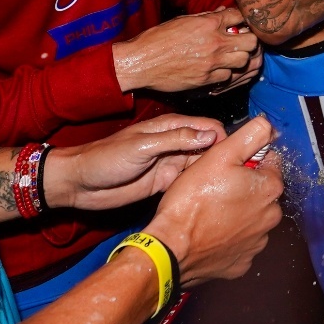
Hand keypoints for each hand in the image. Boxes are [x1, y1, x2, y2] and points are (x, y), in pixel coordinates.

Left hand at [44, 114, 225, 212]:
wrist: (81, 184)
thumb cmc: (106, 158)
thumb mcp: (143, 146)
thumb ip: (177, 139)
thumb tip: (212, 135)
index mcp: (172, 127)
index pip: (209, 127)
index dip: (225, 137)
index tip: (241, 154)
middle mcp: (176, 144)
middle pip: (210, 146)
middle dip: (225, 156)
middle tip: (242, 174)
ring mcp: (171, 164)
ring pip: (202, 165)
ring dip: (215, 172)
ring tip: (233, 186)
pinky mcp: (164, 183)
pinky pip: (189, 182)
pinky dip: (200, 186)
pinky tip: (212, 195)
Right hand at [112, 9, 261, 93]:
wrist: (141, 62)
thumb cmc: (158, 39)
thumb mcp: (182, 20)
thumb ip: (206, 16)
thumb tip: (222, 12)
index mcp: (208, 23)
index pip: (239, 16)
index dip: (241, 19)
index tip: (239, 24)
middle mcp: (215, 42)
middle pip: (251, 41)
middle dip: (249, 40)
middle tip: (242, 41)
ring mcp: (212, 62)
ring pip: (244, 61)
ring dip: (240, 58)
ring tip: (232, 56)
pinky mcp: (206, 79)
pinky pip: (228, 77)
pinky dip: (226, 74)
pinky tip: (219, 70)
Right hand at [143, 114, 284, 288]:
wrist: (171, 249)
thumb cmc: (192, 200)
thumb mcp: (220, 155)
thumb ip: (249, 135)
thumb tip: (268, 125)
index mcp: (270, 188)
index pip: (268, 163)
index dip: (246, 161)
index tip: (225, 167)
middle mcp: (271, 217)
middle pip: (260, 192)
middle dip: (243, 188)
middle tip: (214, 189)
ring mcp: (257, 243)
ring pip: (251, 218)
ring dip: (236, 213)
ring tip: (209, 212)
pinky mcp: (242, 263)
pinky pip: (239, 244)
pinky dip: (228, 238)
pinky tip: (210, 233)